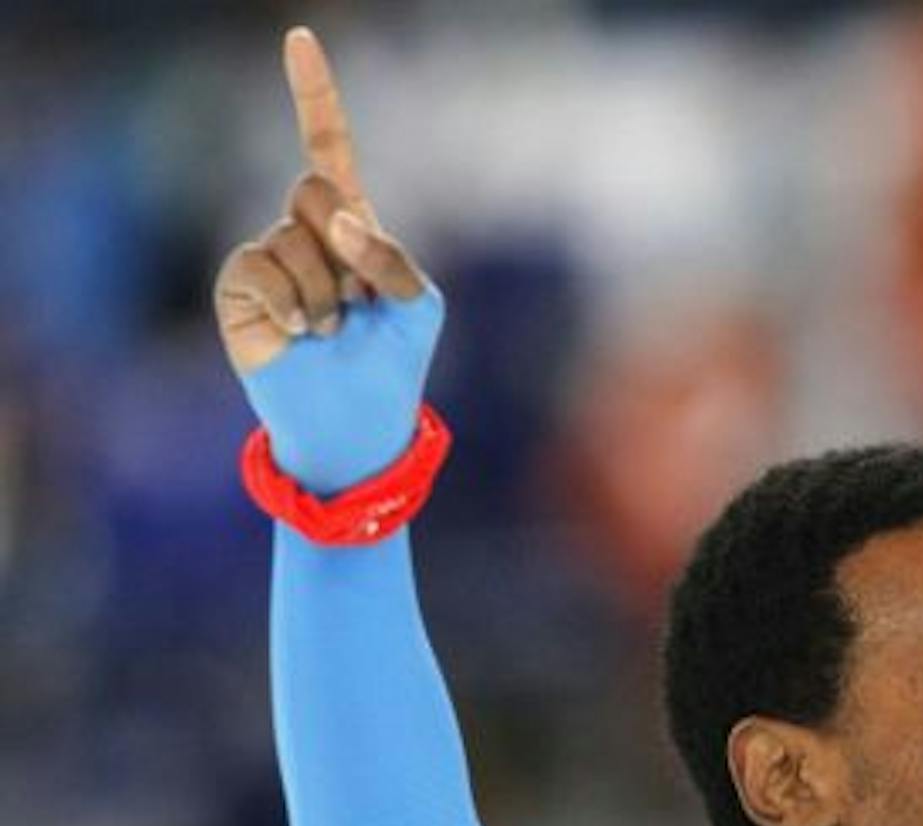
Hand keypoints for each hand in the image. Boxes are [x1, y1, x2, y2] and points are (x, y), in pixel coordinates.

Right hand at [214, 27, 443, 494]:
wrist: (356, 424)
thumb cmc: (393, 363)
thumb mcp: (419, 305)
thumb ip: (391, 256)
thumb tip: (339, 216)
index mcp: (350, 225)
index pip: (328, 148)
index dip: (314, 97)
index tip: (298, 40)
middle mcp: (302, 232)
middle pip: (315, 189)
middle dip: (348, 245)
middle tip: (356, 301)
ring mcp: (267, 257)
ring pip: (297, 238)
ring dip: (328, 293)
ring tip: (332, 331)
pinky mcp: (239, 288)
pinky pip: (264, 268)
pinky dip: (294, 304)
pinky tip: (302, 335)